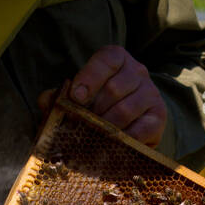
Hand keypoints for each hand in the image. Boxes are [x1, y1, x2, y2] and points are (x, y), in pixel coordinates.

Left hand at [37, 45, 166, 146]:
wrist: (132, 119)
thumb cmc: (99, 103)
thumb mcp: (79, 95)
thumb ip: (60, 96)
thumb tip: (46, 100)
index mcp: (117, 59)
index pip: (107, 60)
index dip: (90, 77)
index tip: (76, 97)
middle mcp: (138, 72)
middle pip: (115, 88)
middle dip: (94, 110)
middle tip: (80, 125)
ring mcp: (151, 93)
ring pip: (126, 110)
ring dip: (105, 126)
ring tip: (93, 137)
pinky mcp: (158, 117)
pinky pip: (140, 130)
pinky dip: (122, 140)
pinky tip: (110, 145)